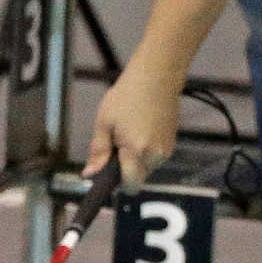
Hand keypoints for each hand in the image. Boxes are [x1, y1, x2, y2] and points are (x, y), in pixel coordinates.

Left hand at [85, 56, 181, 191]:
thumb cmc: (126, 97)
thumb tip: (88, 174)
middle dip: (126, 168)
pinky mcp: (173, 142)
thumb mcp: (104, 122)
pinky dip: (147, 150)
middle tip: (117, 142)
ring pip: (147, 167)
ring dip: (137, 159)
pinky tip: (142, 128)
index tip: (108, 172)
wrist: (156, 77)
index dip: (118, 183)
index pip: (130, 185)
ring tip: (130, 132)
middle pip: (138, 177)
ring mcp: (167, 149)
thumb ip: (98, 152)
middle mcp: (156, 155)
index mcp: (137, 151)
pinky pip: (156, 156)